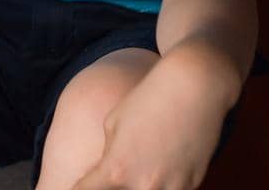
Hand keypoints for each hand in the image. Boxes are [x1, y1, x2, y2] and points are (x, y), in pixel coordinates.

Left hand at [70, 52, 229, 189]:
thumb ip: (107, 156)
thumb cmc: (145, 100)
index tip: (77, 186)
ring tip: (140, 163)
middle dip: (112, 188)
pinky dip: (162, 184)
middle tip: (113, 173)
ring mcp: (171, 188)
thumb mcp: (112, 124)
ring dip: (138, 186)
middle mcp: (143, 186)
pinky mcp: (192, 184)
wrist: (192, 89)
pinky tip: (160, 164)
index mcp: (115, 170)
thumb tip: (106, 175)